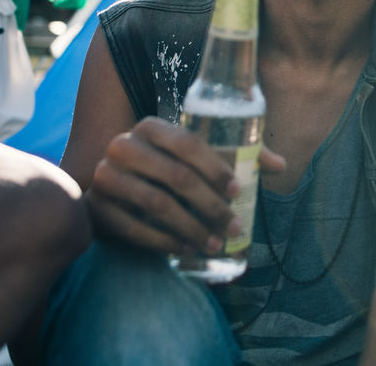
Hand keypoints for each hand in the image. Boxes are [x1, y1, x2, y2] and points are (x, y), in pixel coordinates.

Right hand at [85, 116, 285, 253]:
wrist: (111, 191)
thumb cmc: (165, 171)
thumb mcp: (194, 160)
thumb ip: (235, 155)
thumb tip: (280, 165)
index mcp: (150, 126)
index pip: (187, 143)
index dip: (215, 168)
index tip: (238, 192)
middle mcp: (123, 146)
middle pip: (175, 176)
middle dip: (210, 205)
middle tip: (233, 227)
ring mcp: (104, 175)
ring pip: (156, 204)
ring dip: (191, 227)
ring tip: (213, 243)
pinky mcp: (95, 207)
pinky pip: (133, 228)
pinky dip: (164, 241)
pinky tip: (186, 249)